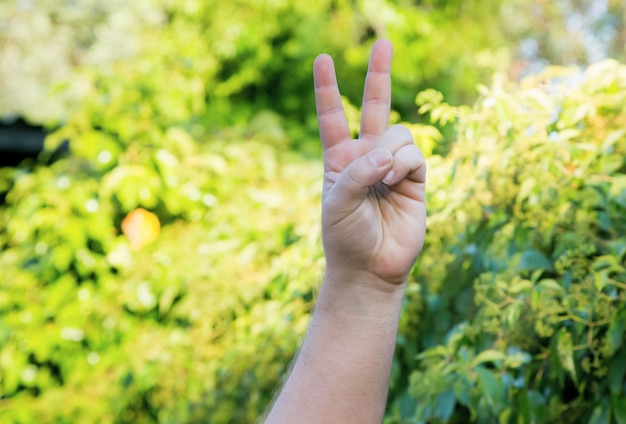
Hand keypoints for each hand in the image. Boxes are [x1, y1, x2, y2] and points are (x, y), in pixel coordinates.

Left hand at [314, 40, 425, 287]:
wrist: (371, 267)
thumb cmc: (345, 237)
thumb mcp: (338, 203)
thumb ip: (358, 173)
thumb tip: (387, 152)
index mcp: (339, 159)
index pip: (332, 117)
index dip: (327, 89)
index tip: (322, 59)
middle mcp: (366, 156)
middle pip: (375, 106)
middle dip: (379, 74)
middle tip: (383, 42)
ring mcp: (392, 166)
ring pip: (399, 133)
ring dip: (391, 151)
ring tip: (385, 178)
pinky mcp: (415, 178)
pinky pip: (413, 153)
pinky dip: (404, 162)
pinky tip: (397, 179)